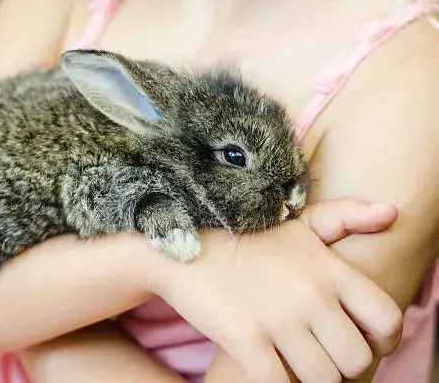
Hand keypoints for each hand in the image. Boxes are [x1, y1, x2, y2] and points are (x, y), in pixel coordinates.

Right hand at [149, 198, 401, 382]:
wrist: (186, 245)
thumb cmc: (248, 236)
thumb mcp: (298, 221)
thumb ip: (346, 215)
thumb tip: (391, 213)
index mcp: (330, 270)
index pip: (386, 320)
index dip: (382, 341)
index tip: (361, 341)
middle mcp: (311, 296)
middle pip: (356, 359)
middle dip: (342, 365)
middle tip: (322, 356)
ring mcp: (277, 320)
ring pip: (322, 379)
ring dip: (311, 378)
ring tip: (296, 363)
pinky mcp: (245, 340)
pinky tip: (270, 366)